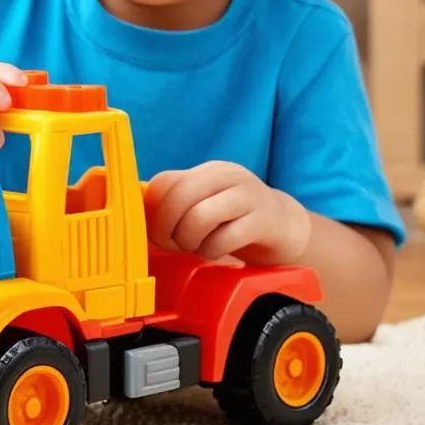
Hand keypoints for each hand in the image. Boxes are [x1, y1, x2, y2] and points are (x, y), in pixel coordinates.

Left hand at [144, 161, 311, 265]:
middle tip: (175, 245)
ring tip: (198, 248)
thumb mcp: (205, 205)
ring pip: (200, 216)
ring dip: (191, 241)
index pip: (165, 182)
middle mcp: (227, 175)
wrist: (285, 228)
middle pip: (180, 197)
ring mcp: (248, 195)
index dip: (154, 213)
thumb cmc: (234, 221)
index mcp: (207, 171)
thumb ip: (177, 207)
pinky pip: (225, 238)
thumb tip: (139, 220)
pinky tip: (217, 252)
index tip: (158, 234)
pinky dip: (213, 252)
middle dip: (168, 229)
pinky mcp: (264, 220)